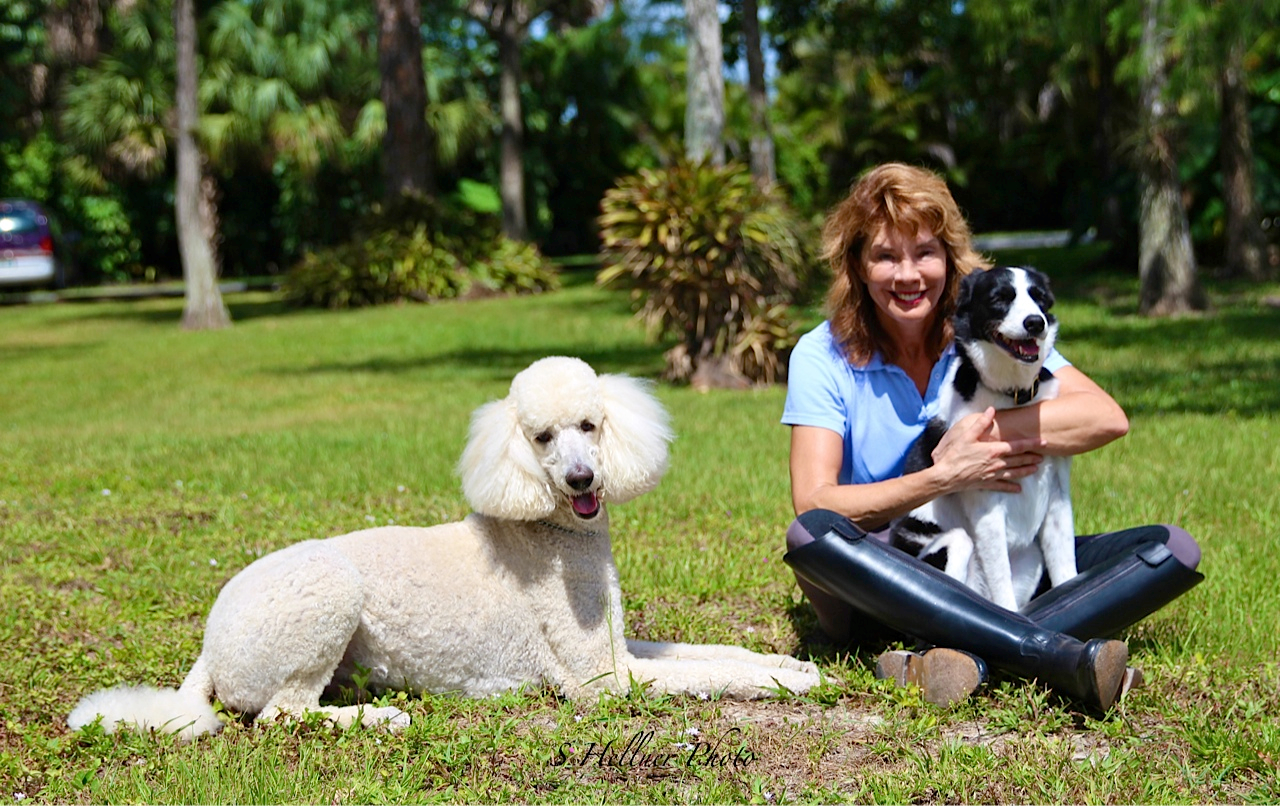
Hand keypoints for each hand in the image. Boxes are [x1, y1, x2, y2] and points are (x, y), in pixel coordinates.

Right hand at [930, 407, 1045, 493]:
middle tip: (1043, 457)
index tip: (1044, 442)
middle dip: (1032, 458)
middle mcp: (997, 463)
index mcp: (994, 450)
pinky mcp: (987, 484)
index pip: (1018, 446)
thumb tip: (991, 410)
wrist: (946, 476)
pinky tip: (1019, 489)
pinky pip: (1003, 486)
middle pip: (1019, 460)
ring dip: (1026, 471)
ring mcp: (993, 475)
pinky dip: (1011, 487)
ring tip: (1036, 469)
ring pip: (1015, 473)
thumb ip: (981, 423)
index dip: (1032, 444)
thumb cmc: (955, 455)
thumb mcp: (966, 436)